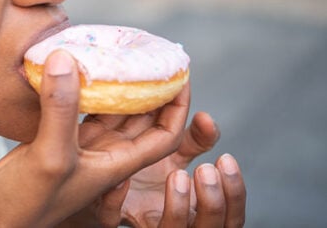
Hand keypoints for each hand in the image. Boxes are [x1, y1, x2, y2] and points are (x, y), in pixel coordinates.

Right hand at [0, 50, 189, 226]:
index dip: (178, 105)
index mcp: (116, 165)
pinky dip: (79, 89)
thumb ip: (60, 109)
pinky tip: (73, 68)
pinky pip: (75, 109)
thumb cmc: (27, 205)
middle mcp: (103, 155)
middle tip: (149, 52)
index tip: (180, 71)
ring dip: (115, 85)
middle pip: (140, 117)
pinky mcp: (53, 141)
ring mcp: (78, 147)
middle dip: (150, 87)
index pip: (165, 135)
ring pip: (108, 111)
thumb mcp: (50, 156)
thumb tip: (66, 58)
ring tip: (117, 53)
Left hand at [120, 112, 246, 226]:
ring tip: (177, 175)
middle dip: (213, 202)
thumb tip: (207, 119)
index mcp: (196, 211)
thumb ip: (195, 139)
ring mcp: (147, 225)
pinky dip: (118, 202)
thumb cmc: (146, 172)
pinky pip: (114, 220)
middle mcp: (177, 224)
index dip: (234, 194)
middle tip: (205, 170)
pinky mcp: (113, 220)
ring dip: (178, 207)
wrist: (102, 182)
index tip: (225, 159)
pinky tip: (122, 181)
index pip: (231, 219)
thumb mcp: (174, 154)